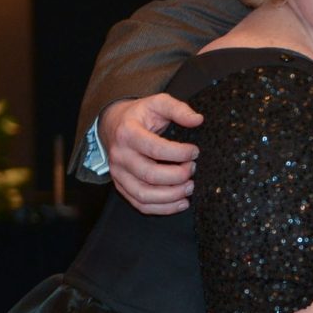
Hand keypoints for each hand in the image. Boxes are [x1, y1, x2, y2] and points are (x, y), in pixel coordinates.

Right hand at [100, 93, 201, 214]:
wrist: (114, 125)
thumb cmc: (140, 116)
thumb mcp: (157, 103)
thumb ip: (178, 109)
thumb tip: (198, 120)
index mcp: (128, 133)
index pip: (155, 148)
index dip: (179, 153)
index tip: (194, 152)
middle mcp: (120, 156)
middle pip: (150, 175)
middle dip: (177, 176)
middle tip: (193, 169)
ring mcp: (119, 174)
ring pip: (144, 195)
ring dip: (172, 196)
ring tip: (190, 187)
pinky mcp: (122, 187)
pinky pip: (141, 205)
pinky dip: (163, 209)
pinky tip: (181, 202)